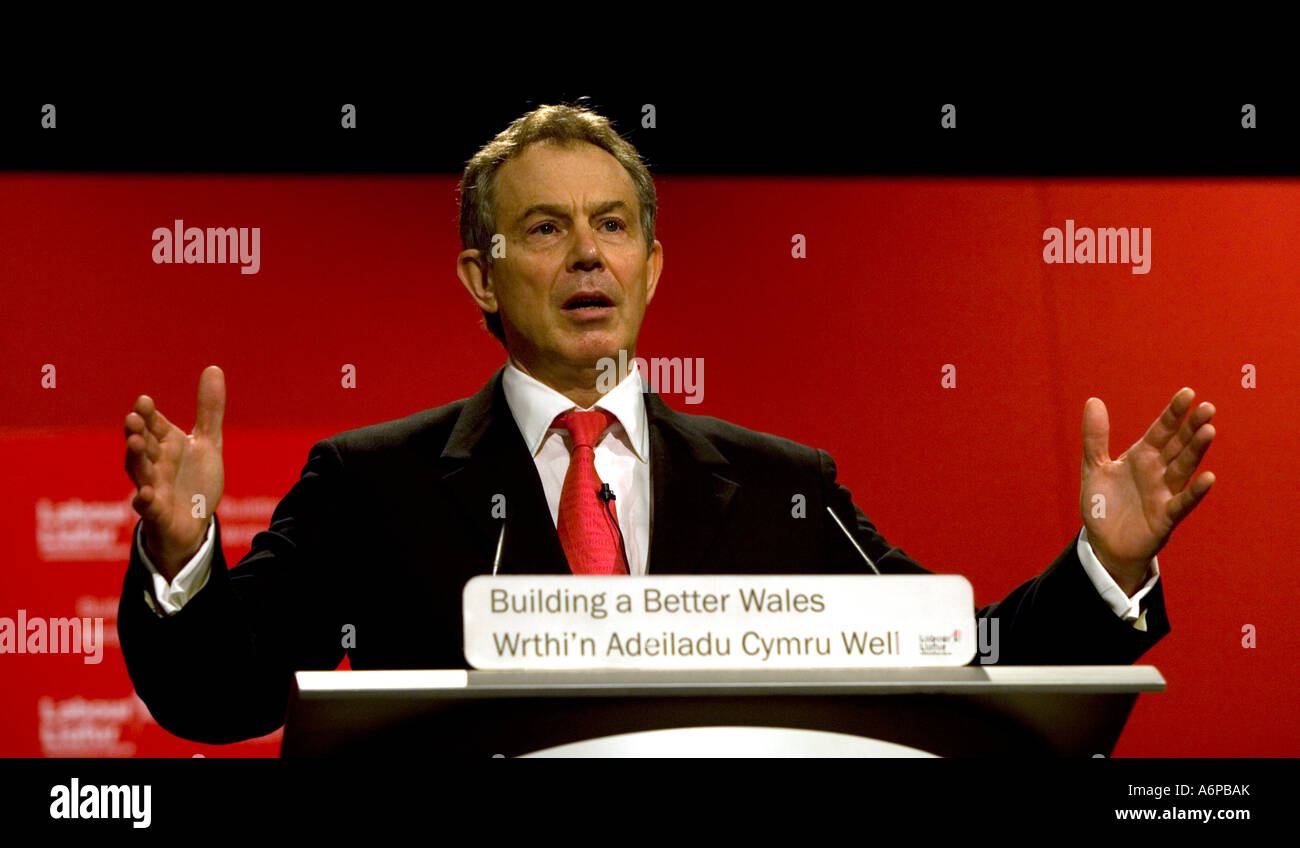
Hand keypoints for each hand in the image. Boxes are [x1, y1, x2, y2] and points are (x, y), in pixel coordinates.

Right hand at [124, 366, 225, 580]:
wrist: (194, 523)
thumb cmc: (194, 480)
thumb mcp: (208, 443)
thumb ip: (209, 410)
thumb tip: (213, 368)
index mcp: (166, 445)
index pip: (154, 425)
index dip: (148, 414)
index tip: (145, 400)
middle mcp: (155, 464)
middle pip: (142, 446)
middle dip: (137, 432)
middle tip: (133, 418)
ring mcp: (154, 489)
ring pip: (140, 473)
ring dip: (137, 459)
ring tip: (136, 443)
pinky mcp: (157, 514)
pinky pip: (148, 508)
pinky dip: (145, 501)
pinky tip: (145, 494)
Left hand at [1080, 388, 1215, 594]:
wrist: (1103, 543)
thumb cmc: (1104, 504)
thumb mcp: (1094, 467)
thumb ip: (1095, 437)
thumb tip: (1094, 400)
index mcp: (1142, 457)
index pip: (1161, 431)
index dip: (1173, 414)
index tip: (1188, 394)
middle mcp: (1158, 471)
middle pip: (1178, 445)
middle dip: (1192, 427)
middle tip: (1208, 408)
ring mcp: (1164, 493)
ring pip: (1183, 468)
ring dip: (1196, 451)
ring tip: (1209, 431)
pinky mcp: (1165, 517)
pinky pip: (1182, 502)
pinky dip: (1195, 491)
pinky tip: (1208, 478)